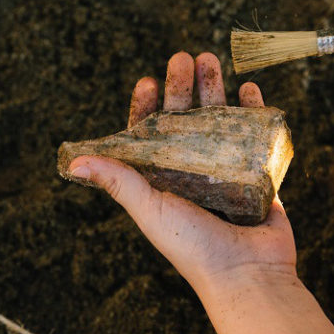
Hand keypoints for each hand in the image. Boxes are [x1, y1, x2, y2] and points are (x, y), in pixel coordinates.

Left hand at [68, 52, 297, 296]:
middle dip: (185, 86)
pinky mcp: (258, 175)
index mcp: (164, 181)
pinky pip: (256, 135)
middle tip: (184, 57)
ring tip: (213, 59)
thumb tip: (74, 161)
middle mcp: (194, 174)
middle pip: (187, 119)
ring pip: (220, 120)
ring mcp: (228, 173)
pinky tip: (250, 89)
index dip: (148, 107)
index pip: (151, 135)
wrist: (248, 275)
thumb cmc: (193, 247)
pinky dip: (254, 110)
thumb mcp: (149, 210)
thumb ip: (119, 181)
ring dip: (216, 89)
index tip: (148, 81)